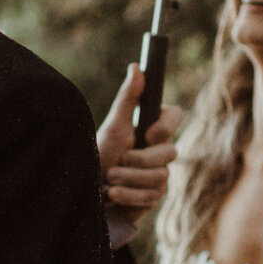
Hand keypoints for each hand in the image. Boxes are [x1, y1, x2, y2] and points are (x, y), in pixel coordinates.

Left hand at [96, 63, 183, 224]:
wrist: (87, 195)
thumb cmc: (98, 155)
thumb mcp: (113, 127)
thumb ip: (128, 99)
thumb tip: (136, 66)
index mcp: (151, 126)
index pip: (176, 115)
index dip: (166, 126)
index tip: (146, 135)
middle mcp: (159, 149)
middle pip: (170, 152)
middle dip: (140, 161)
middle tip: (118, 161)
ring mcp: (160, 174)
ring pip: (160, 177)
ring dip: (130, 179)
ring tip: (109, 181)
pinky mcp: (155, 196)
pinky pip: (153, 196)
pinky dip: (130, 195)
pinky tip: (113, 194)